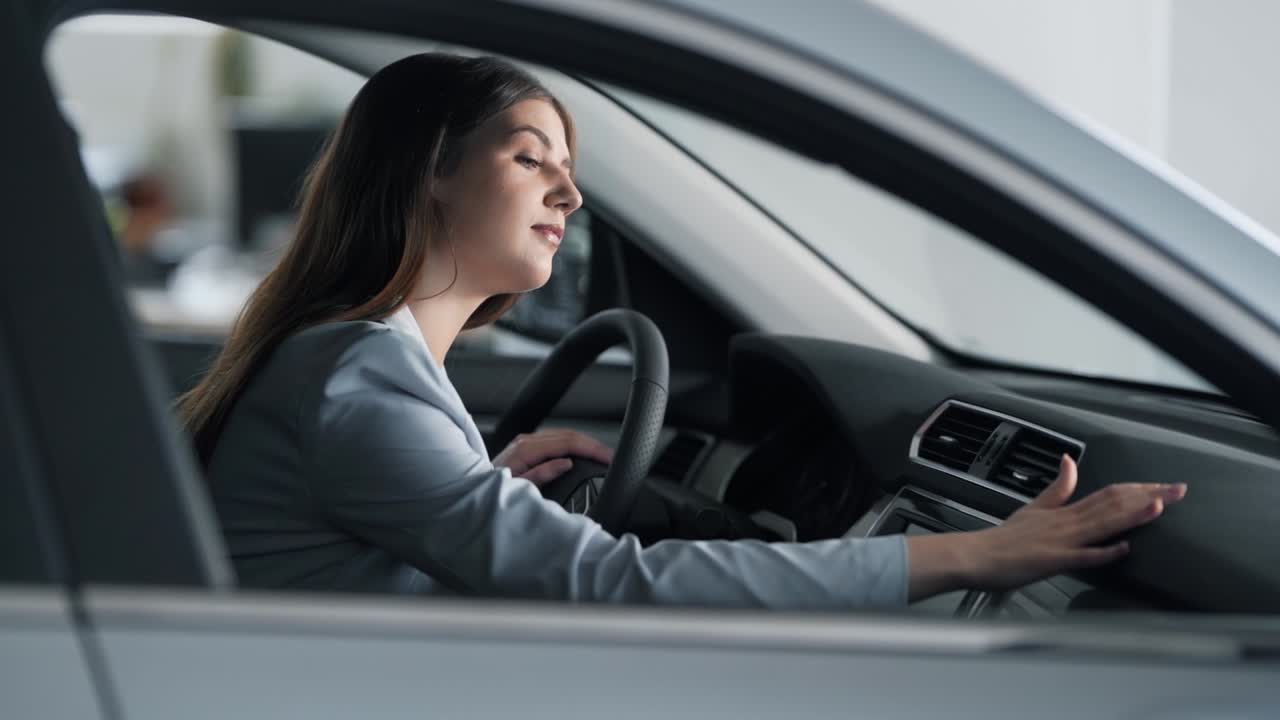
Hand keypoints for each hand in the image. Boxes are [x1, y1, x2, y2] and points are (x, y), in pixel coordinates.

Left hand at [492, 428, 613, 485]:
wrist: (469, 491)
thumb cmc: (491, 493)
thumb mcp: (518, 488)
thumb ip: (543, 474)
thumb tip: (566, 463)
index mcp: (526, 449)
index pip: (568, 442)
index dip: (591, 448)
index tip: (608, 457)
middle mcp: (526, 441)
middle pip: (569, 435)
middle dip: (593, 445)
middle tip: (611, 457)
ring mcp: (526, 442)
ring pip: (564, 435)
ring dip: (584, 444)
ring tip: (602, 456)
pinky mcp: (526, 447)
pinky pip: (555, 440)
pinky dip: (573, 446)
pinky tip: (582, 454)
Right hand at [906, 455, 1186, 599]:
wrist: (975, 555)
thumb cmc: (1003, 538)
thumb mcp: (1034, 507)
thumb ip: (1057, 487)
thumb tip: (1069, 460)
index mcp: (1064, 511)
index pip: (1109, 493)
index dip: (1139, 488)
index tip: (1166, 485)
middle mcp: (1067, 522)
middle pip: (1112, 504)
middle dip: (1148, 496)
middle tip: (1179, 490)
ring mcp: (1060, 541)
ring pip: (1101, 524)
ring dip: (1131, 515)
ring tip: (1159, 505)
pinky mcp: (1051, 561)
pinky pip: (1081, 556)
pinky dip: (1103, 552)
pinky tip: (1122, 547)